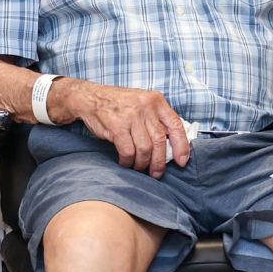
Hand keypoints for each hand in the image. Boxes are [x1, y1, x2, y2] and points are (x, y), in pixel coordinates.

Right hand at [60, 80, 190, 177]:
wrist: (90, 98)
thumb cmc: (119, 104)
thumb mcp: (142, 103)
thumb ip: (156, 119)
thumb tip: (171, 145)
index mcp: (156, 101)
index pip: (176, 125)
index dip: (182, 146)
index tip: (182, 161)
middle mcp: (146, 107)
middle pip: (160, 141)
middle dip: (159, 162)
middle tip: (156, 173)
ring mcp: (131, 116)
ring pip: (145, 149)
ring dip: (142, 163)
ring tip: (138, 167)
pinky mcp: (117, 127)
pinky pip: (128, 151)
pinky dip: (128, 161)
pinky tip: (125, 162)